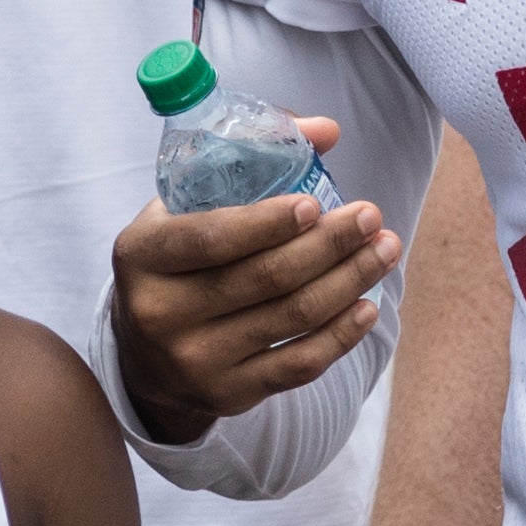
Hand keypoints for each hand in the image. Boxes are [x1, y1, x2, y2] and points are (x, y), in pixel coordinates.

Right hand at [111, 121, 398, 443]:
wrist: (145, 356)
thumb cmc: (178, 260)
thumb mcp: (186, 206)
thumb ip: (250, 160)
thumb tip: (326, 131)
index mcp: (142, 255)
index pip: (210, 238)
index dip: (267, 223)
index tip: (315, 204)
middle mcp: (160, 312)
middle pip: (264, 277)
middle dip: (328, 245)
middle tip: (370, 217)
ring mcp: (194, 360)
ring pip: (290, 318)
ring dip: (349, 281)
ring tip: (384, 250)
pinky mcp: (228, 394)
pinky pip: (298, 364)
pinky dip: (340, 334)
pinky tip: (367, 305)